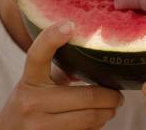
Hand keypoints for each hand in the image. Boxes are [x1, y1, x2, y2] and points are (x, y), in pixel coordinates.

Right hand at [0, 21, 123, 129]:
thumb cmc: (27, 106)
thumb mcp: (36, 85)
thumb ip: (59, 69)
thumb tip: (95, 54)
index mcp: (29, 81)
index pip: (37, 55)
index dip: (52, 37)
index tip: (70, 25)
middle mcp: (32, 102)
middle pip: (86, 96)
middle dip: (109, 97)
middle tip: (117, 95)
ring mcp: (39, 126)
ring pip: (89, 118)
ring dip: (106, 114)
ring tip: (110, 109)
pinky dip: (95, 127)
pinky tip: (96, 122)